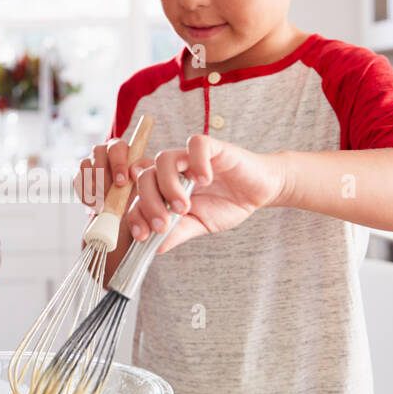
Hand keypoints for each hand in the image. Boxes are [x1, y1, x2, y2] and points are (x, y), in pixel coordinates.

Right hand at [75, 139, 152, 211]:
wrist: (122, 205)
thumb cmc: (136, 187)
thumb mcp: (146, 177)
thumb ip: (144, 169)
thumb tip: (134, 170)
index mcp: (119, 148)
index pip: (116, 149)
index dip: (118, 165)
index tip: (121, 183)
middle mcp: (101, 151)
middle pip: (98, 159)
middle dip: (105, 180)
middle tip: (111, 196)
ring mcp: (88, 162)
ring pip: (87, 171)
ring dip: (97, 189)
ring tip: (108, 201)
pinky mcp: (79, 176)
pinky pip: (79, 184)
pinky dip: (88, 196)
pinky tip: (98, 203)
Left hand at [126, 135, 288, 253]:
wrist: (258, 191)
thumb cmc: (226, 204)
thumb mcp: (199, 225)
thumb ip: (177, 233)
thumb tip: (154, 248)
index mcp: (163, 187)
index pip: (137, 196)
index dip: (134, 214)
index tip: (142, 235)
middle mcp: (172, 170)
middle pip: (145, 177)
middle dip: (150, 203)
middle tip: (164, 225)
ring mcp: (189, 157)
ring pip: (163, 159)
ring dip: (169, 186)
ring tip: (184, 207)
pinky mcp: (212, 147)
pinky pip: (196, 145)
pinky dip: (197, 163)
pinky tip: (206, 181)